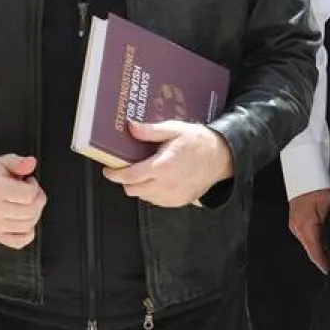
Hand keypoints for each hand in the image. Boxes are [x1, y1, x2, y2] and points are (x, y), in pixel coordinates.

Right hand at [0, 154, 46, 249]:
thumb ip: (18, 162)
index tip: (29, 182)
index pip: (29, 194)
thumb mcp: (2, 161)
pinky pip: (19, 242)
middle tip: (32, 193)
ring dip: (34, 214)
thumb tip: (31, 163)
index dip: (34, 186)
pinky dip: (28, 233)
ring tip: (28, 204)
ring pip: (27, 226)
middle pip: (30, 211)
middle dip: (38, 200)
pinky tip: (25, 221)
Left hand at [103, 120, 233, 207]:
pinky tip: (158, 180)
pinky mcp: (179, 201)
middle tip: (126, 169)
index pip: (129, 176)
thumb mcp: (173, 130)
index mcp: (162, 166)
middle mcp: (166, 184)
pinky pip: (157, 201)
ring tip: (145, 172)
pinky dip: (152, 192)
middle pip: (133, 190)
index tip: (108, 170)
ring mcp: (173, 195)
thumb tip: (131, 128)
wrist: (221, 157)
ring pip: (144, 197)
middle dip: (126, 180)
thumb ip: (150, 131)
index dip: (115, 174)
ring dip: (139, 186)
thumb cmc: (198, 142)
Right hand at [289, 188, 329, 272]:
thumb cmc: (318, 186)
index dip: (324, 264)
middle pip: (311, 250)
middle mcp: (298, 229)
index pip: (315, 253)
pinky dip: (316, 242)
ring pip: (310, 243)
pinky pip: (307, 236)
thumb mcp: (329, 208)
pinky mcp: (297, 219)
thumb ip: (329, 229)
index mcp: (306, 228)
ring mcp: (296, 224)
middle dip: (323, 259)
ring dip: (320, 251)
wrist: (305, 170)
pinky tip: (326, 243)